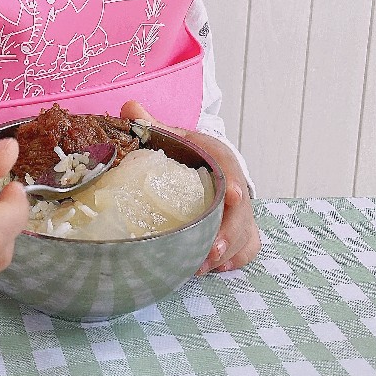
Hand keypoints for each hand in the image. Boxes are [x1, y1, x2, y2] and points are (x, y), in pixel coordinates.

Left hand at [119, 100, 260, 273]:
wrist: (202, 161)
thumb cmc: (184, 151)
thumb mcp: (171, 135)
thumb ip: (150, 124)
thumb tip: (129, 107)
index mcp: (219, 158)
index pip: (232, 168)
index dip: (234, 182)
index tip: (233, 196)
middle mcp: (235, 184)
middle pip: (242, 210)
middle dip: (230, 232)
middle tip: (211, 252)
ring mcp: (241, 210)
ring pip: (246, 233)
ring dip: (228, 252)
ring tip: (202, 267)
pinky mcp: (240, 227)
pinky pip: (247, 246)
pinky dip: (234, 259)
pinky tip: (215, 268)